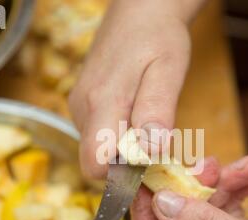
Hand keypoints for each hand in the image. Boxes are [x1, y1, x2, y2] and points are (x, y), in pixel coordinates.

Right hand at [69, 0, 205, 178]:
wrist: (138, 11)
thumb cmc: (158, 37)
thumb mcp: (168, 70)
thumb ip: (157, 110)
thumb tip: (152, 151)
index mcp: (102, 102)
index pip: (96, 164)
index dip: (123, 175)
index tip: (151, 165)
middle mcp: (82, 108)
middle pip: (96, 162)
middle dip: (126, 166)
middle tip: (156, 146)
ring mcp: (79, 106)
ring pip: (96, 149)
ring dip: (123, 151)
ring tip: (148, 126)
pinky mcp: (82, 104)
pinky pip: (97, 134)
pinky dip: (117, 137)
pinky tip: (135, 117)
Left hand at [131, 155, 247, 219]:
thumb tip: (160, 201)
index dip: (146, 209)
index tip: (149, 175)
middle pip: (177, 217)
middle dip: (194, 186)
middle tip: (208, 163)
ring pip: (203, 205)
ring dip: (223, 182)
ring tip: (247, 168)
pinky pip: (225, 203)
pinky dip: (238, 188)